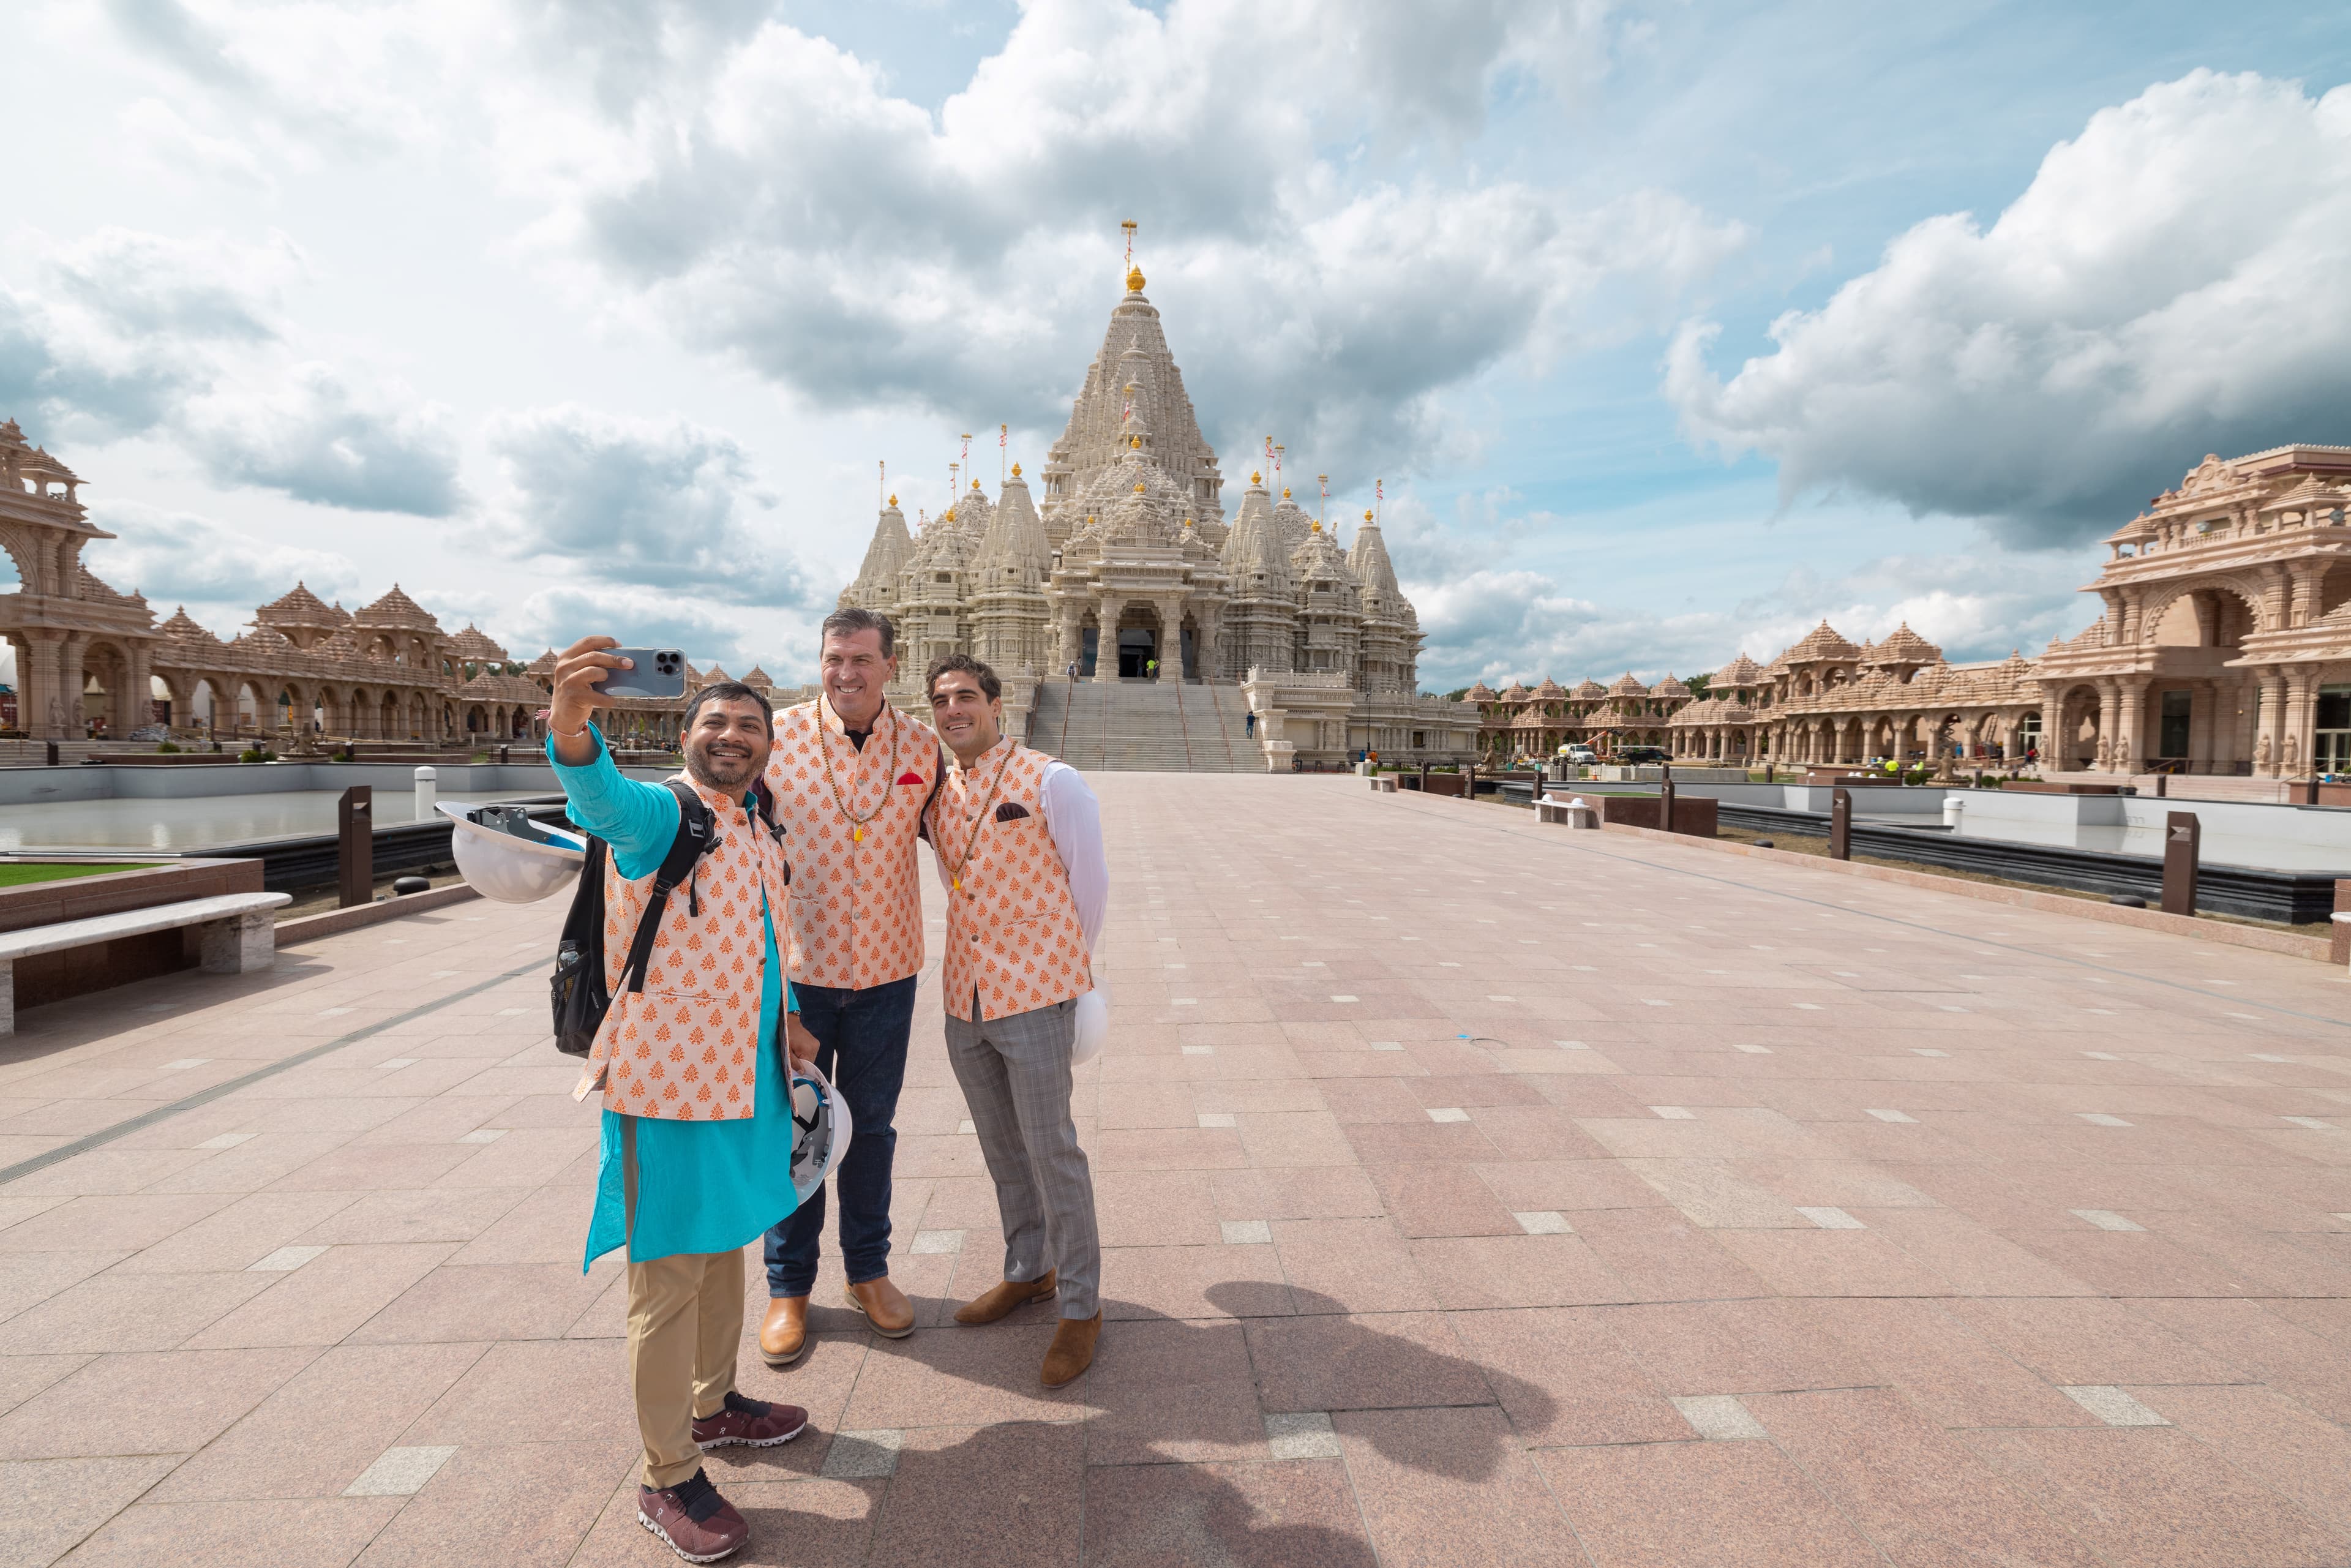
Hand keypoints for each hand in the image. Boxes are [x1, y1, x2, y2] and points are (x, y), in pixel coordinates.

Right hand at [549, 636, 628, 762]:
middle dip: (614, 659)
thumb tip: (622, 661)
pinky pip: (597, 695)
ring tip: (609, 682)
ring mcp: (567, 681)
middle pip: (593, 655)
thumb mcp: (580, 674)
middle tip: (630, 663)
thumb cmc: (579, 691)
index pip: (587, 642)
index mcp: (566, 657)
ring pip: (593, 671)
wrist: (564, 715)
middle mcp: (564, 667)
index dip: (605, 641)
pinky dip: (608, 699)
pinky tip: (611, 701)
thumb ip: (593, 665)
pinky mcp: (574, 696)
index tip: (619, 645)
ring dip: (606, 675)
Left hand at [785, 1012, 820, 1073]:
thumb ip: (794, 1062)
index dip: (801, 1068)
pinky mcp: (815, 1043)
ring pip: (810, 1058)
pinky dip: (805, 1053)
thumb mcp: (787, 1051)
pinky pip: (810, 1053)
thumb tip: (802, 1072)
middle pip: (810, 1062)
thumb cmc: (786, 1036)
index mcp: (809, 1050)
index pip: (808, 1066)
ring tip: (795, 1051)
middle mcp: (815, 1047)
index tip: (794, 1066)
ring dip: (803, 1058)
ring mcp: (816, 1044)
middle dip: (801, 1062)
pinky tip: (798, 1049)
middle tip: (793, 1056)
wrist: (789, 1022)